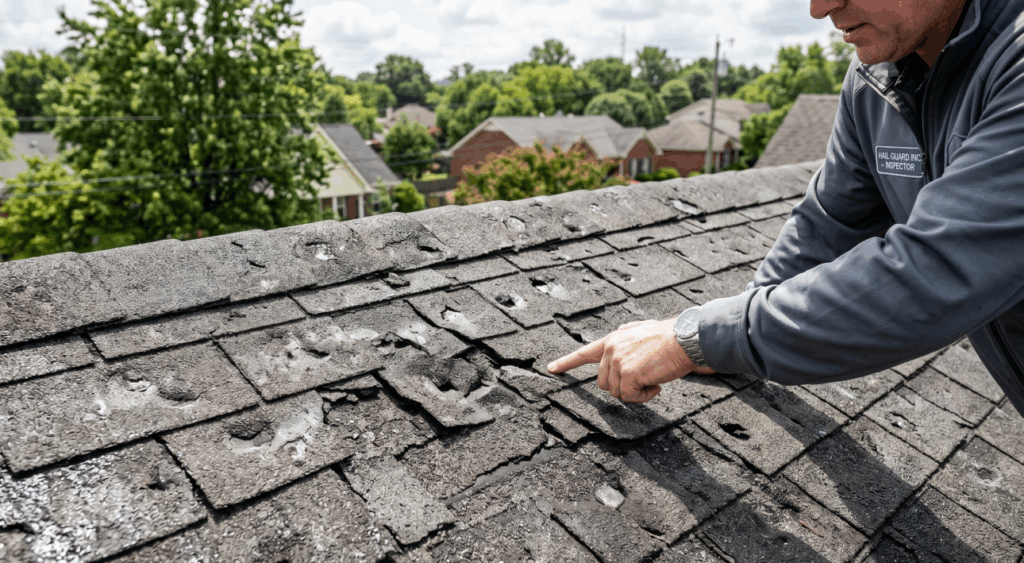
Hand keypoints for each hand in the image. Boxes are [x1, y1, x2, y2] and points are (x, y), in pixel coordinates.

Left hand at [547, 318, 713, 402]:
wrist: (686, 338)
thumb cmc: (671, 337)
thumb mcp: (641, 331)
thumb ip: (626, 339)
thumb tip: (619, 344)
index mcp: (614, 338)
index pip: (585, 352)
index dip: (567, 362)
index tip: (551, 369)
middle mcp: (611, 348)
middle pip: (604, 382)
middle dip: (623, 386)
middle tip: (644, 379)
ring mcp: (618, 361)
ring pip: (616, 392)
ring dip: (635, 392)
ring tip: (653, 378)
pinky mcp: (628, 374)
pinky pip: (629, 397)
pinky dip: (643, 396)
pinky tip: (656, 385)